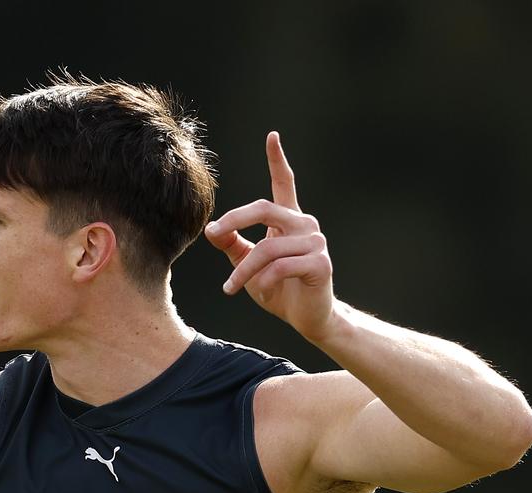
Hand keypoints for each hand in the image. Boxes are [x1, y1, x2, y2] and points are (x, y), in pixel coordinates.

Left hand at [205, 131, 335, 341]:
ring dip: (243, 271)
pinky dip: (264, 281)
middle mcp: (305, 224)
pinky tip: (262, 292)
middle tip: (213, 232)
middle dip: (234, 220)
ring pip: (267, 248)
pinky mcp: (321, 263)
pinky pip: (281, 267)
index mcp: (289, 220)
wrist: (307, 318)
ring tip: (230, 288)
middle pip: (264, 208)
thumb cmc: (279, 288)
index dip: (277, 160)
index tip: (272, 136)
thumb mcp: (248, 264)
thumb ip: (232, 243)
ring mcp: (315, 242)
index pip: (284, 183)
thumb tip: (210, 229)